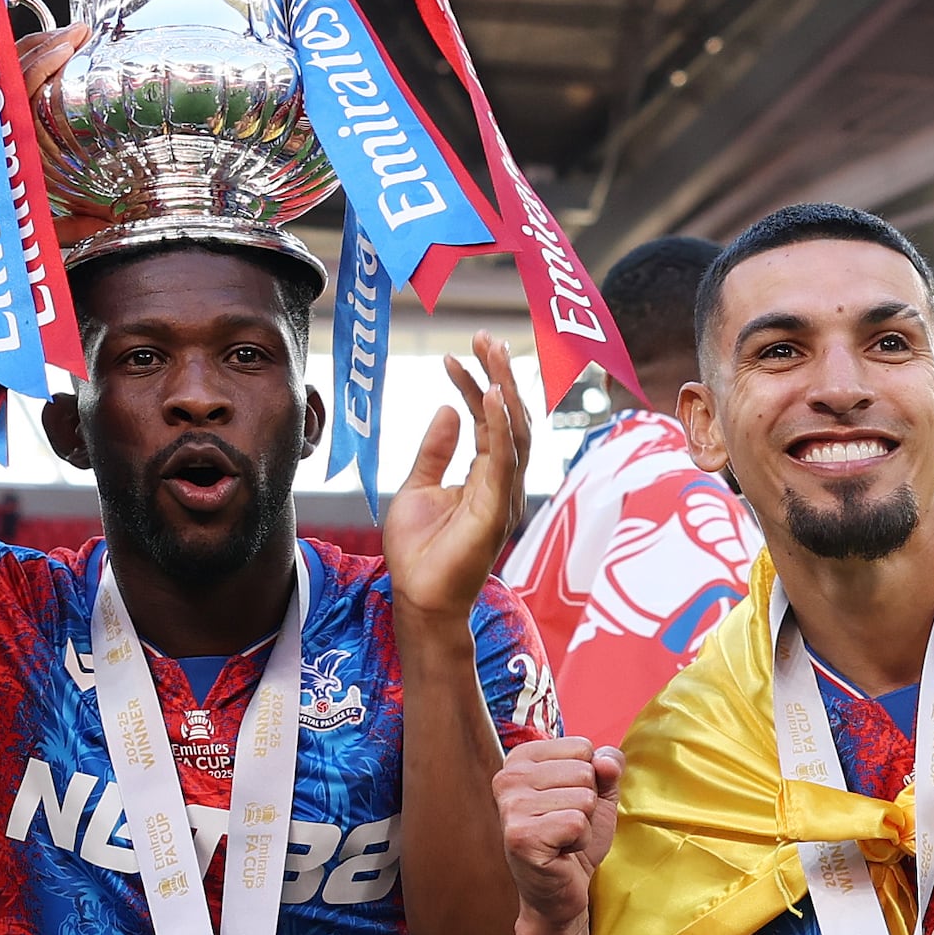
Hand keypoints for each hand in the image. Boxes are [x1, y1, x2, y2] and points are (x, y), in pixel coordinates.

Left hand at [382, 351, 531, 624]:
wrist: (419, 598)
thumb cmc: (420, 551)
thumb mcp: (418, 486)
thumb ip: (435, 450)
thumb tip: (446, 408)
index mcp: (487, 476)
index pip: (489, 420)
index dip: (476, 384)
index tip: (457, 354)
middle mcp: (502, 483)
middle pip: (511, 418)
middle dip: (500, 375)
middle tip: (485, 337)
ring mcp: (504, 496)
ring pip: (514, 432)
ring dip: (504, 389)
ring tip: (490, 352)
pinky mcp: (496, 511)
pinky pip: (504, 461)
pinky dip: (501, 426)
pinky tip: (491, 396)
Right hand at [497, 732, 618, 934]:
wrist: (560, 890)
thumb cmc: (574, 838)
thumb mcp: (599, 793)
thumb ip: (608, 766)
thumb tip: (606, 761)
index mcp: (521, 759)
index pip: (582, 747)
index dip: (589, 779)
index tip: (566, 802)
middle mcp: (508, 778)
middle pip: (584, 771)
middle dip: (588, 803)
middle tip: (566, 825)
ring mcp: (510, 807)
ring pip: (583, 798)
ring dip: (584, 824)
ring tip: (563, 839)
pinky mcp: (521, 837)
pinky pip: (577, 823)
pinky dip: (580, 841)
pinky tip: (561, 852)